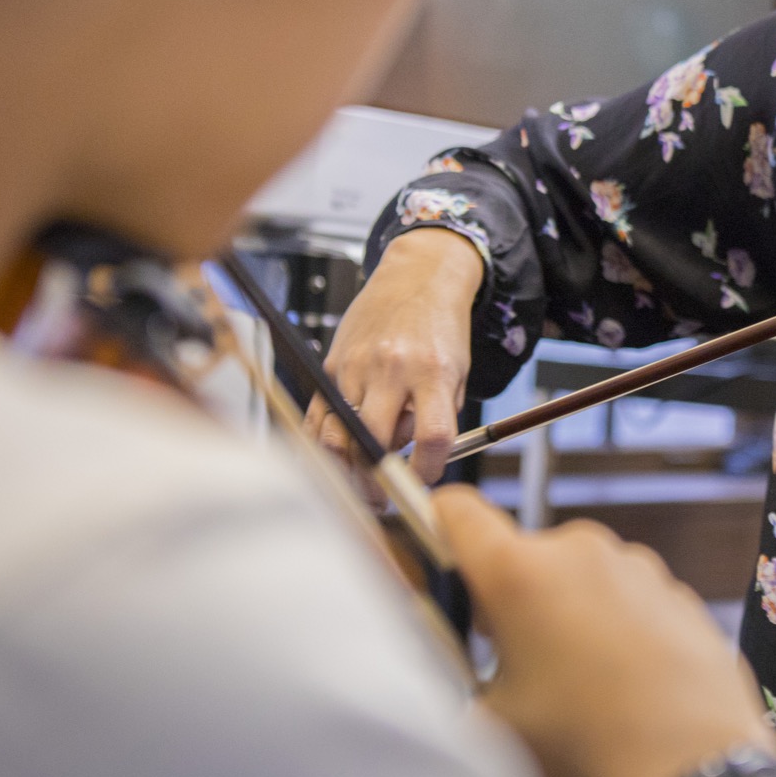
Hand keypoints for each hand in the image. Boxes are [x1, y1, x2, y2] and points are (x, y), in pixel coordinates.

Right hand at [307, 227, 482, 482]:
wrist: (416, 276)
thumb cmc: (440, 328)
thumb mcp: (456, 371)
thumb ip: (437, 415)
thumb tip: (410, 461)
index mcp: (433, 372)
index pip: (433, 437)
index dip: (427, 470)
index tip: (422, 481)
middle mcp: (392, 369)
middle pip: (374, 441)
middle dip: (376, 482)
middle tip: (380, 499)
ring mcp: (356, 366)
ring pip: (337, 433)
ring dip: (344, 467)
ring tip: (356, 481)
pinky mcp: (331, 363)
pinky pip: (318, 414)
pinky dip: (323, 440)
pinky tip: (335, 453)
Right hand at [435, 487, 775, 776]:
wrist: (689, 764)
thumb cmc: (587, 743)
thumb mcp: (493, 721)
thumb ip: (458, 681)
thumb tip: (448, 674)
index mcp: (519, 573)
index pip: (458, 511)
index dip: (434, 521)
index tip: (431, 544)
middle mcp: (578, 552)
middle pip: (523, 555)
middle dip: (511, 598)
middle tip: (514, 656)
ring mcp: (635, 567)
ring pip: (578, 577)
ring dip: (568, 612)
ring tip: (578, 681)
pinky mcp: (676, 591)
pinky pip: (628, 597)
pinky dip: (618, 627)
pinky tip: (623, 682)